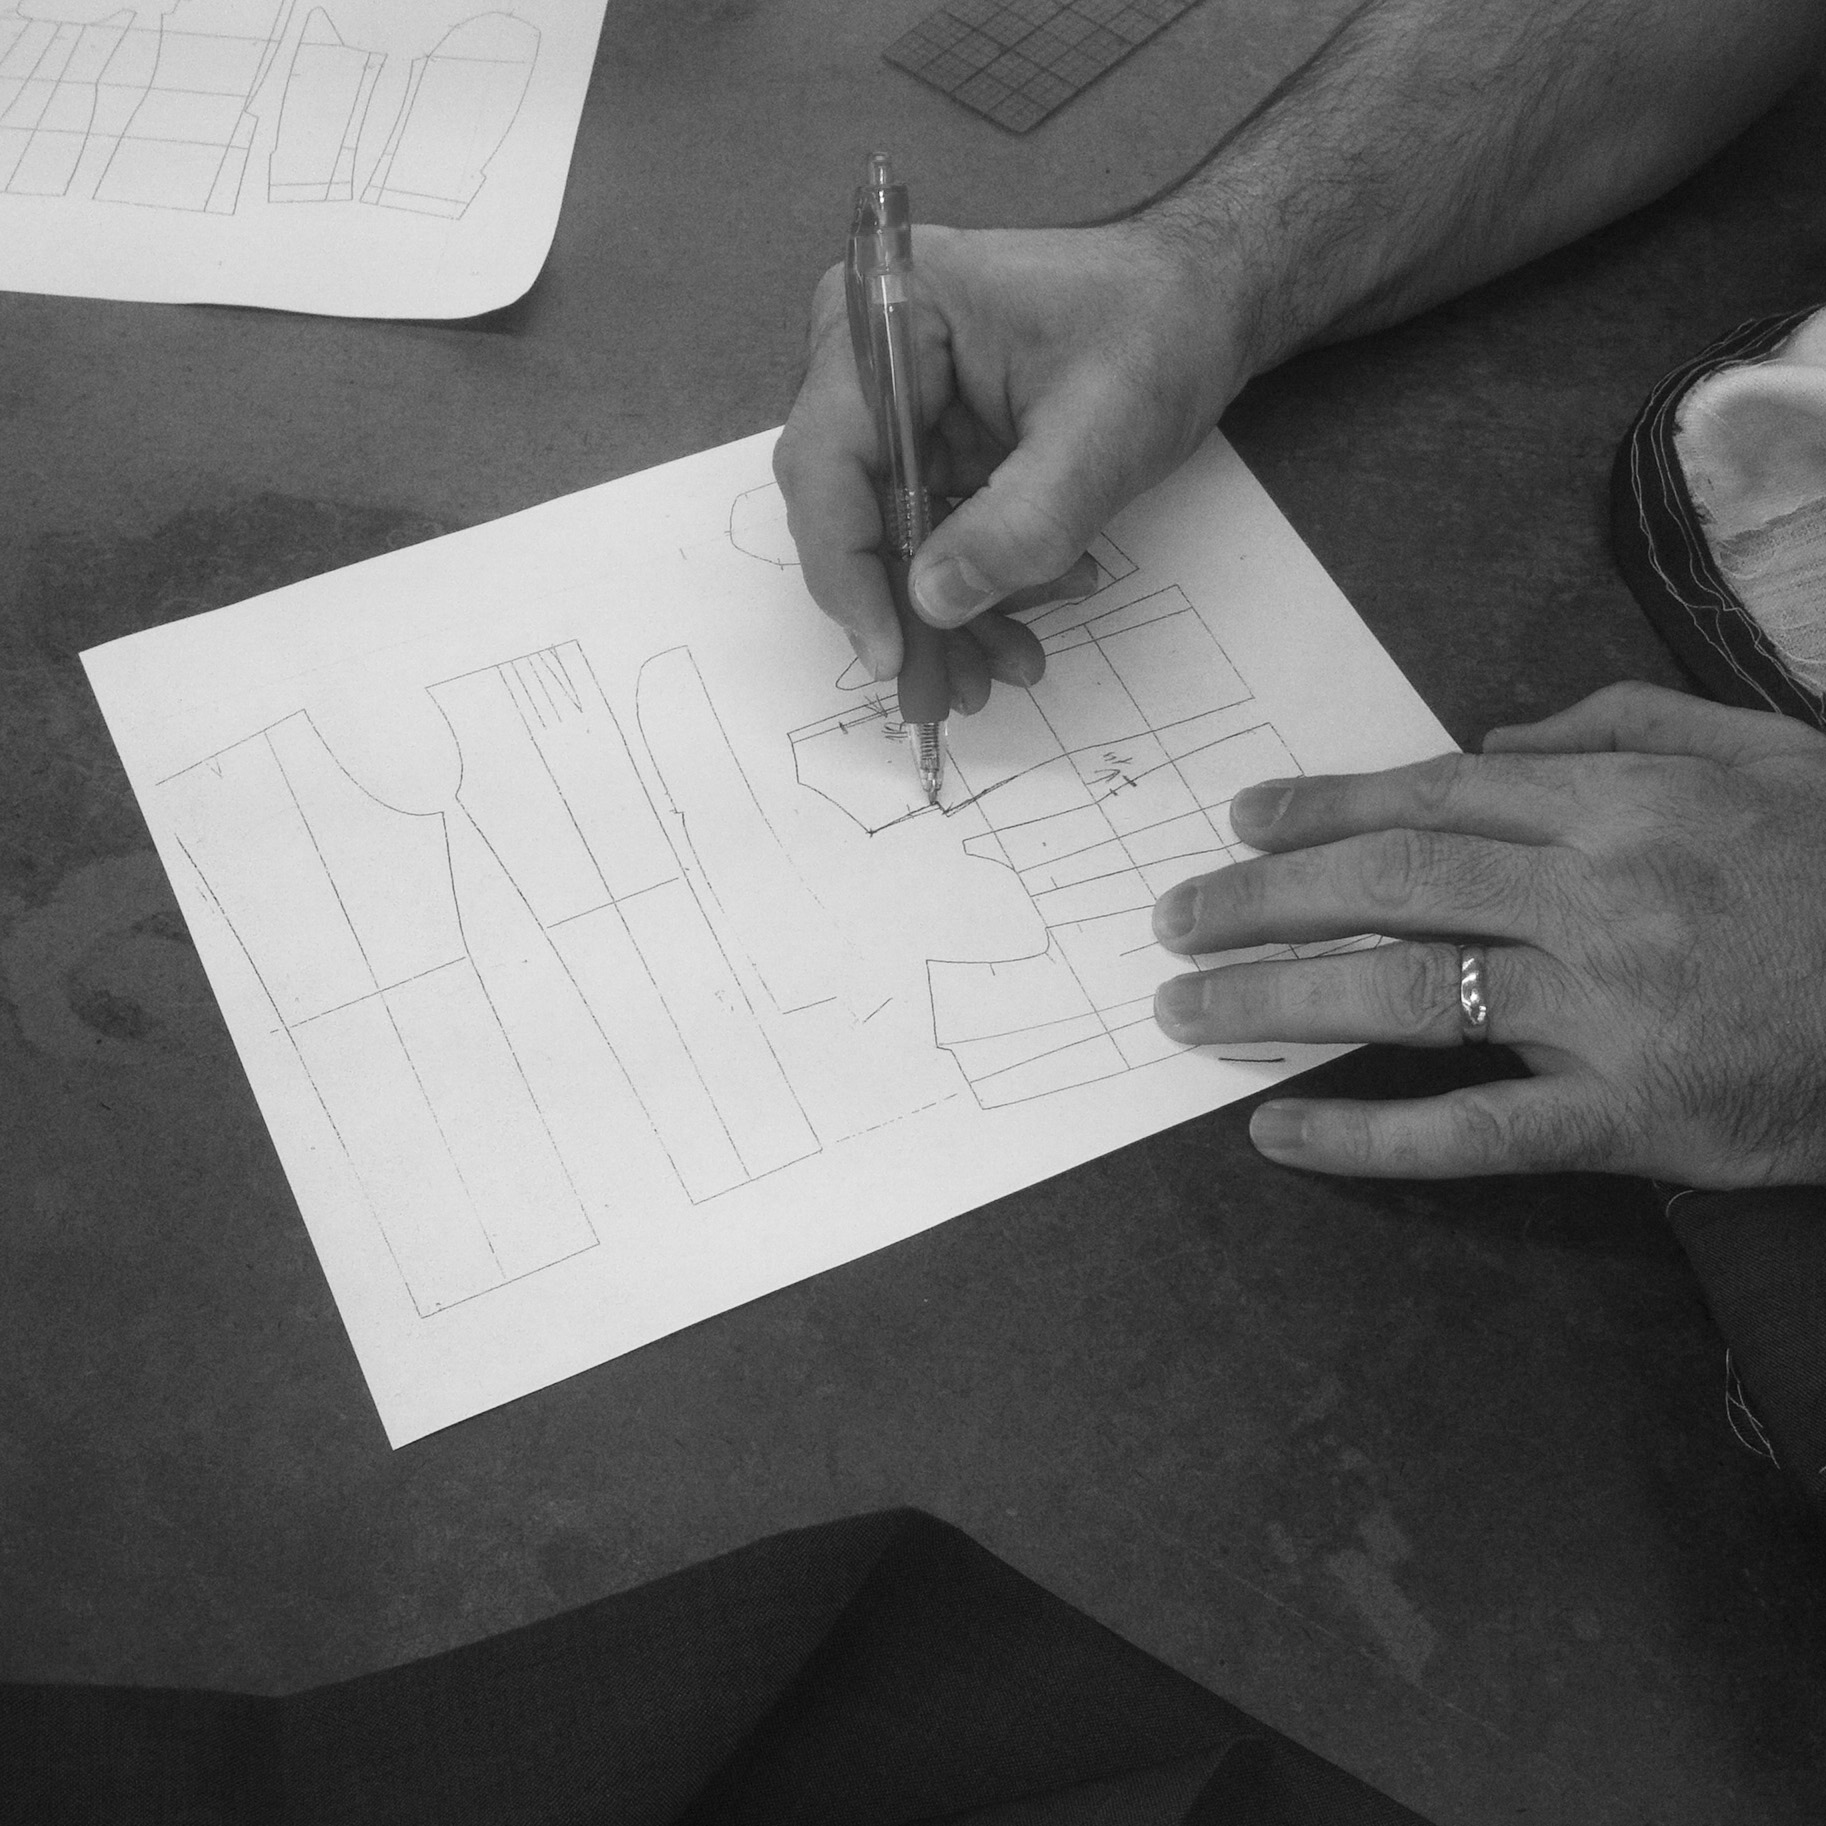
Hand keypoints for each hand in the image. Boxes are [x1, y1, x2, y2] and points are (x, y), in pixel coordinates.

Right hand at [772, 220, 1246, 709]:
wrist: (1207, 300)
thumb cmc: (1159, 331)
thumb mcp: (1099, 437)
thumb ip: (1017, 527)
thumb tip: (932, 605)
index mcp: (891, 318)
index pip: (827, 460)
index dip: (848, 568)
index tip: (893, 651)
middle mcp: (871, 357)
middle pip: (848, 508)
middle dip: (904, 605)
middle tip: (955, 685)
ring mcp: (901, 405)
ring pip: (890, 537)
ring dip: (947, 612)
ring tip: (1010, 663)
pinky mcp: (934, 444)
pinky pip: (931, 534)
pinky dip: (976, 584)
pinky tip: (1028, 617)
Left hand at [1150, 683, 1825, 1185]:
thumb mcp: (1761, 754)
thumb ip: (1619, 727)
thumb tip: (1487, 739)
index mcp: (1625, 803)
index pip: (1433, 796)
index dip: (1322, 808)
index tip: (1241, 823)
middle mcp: (1600, 892)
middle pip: (1390, 882)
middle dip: (1262, 899)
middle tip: (1172, 920)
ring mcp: (1611, 1008)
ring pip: (1405, 990)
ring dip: (1276, 996)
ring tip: (1186, 1008)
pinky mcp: (1633, 1115)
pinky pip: (1473, 1129)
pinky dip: (1368, 1134)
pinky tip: (1278, 1131)